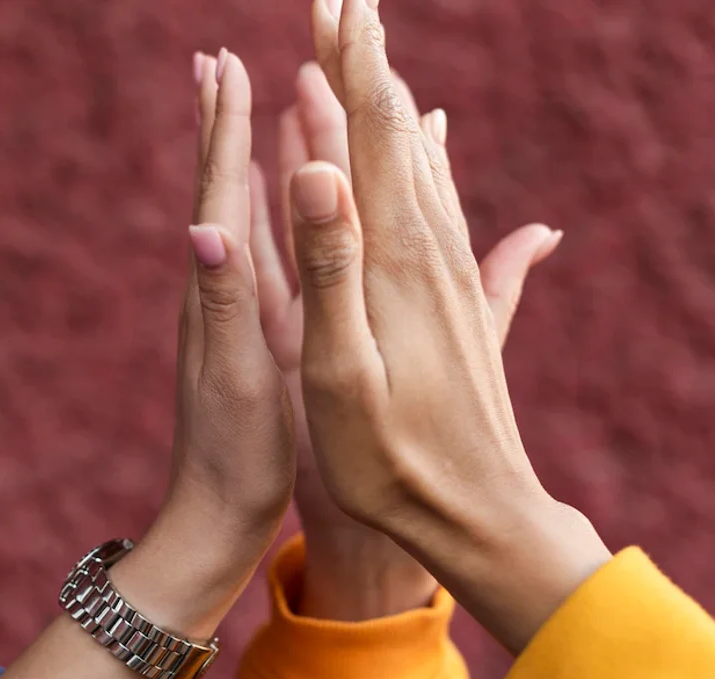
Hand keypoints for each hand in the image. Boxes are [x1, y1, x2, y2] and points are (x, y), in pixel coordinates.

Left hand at [0, 49, 294, 678]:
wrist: (214, 518)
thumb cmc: (234, 457)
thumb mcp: (238, 378)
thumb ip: (224, 303)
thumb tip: (202, 227)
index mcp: (215, 293)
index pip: (219, 191)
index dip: (225, 127)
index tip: (226, 62)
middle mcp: (212, 290)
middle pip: (215, 186)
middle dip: (218, 123)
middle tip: (214, 60)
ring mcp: (224, 310)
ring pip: (229, 211)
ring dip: (230, 154)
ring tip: (231, 108)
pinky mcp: (241, 333)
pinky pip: (247, 249)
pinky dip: (251, 208)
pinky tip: (254, 202)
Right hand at [286, 0, 610, 649]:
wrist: (477, 514)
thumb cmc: (390, 458)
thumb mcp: (339, 368)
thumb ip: (328, 265)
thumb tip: (313, 166)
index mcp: (393, 259)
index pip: (367, 136)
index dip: (349, 65)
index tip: (330, 3)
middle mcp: (430, 251)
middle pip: (394, 131)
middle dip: (365, 61)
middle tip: (341, 0)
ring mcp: (449, 272)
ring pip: (415, 160)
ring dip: (386, 99)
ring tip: (368, 53)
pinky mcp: (456, 296)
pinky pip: (434, 199)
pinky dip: (417, 153)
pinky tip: (426, 141)